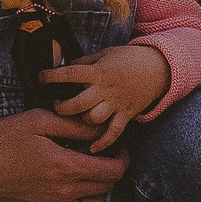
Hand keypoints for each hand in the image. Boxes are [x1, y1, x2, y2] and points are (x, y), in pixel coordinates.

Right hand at [0, 102, 128, 201]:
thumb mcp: (39, 122)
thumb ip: (75, 127)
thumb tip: (101, 129)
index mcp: (67, 168)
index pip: (114, 171)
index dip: (122, 159)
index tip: (118, 151)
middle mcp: (63, 195)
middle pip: (106, 190)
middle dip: (110, 174)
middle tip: (101, 162)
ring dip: (96, 198)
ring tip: (85, 183)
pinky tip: (66, 198)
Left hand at [40, 44, 171, 152]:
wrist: (159, 67)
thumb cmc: (129, 58)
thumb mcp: (105, 53)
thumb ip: (85, 62)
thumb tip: (65, 66)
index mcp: (98, 71)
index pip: (70, 73)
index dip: (52, 76)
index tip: (41, 77)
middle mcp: (105, 89)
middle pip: (78, 103)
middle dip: (62, 107)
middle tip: (56, 104)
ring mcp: (116, 103)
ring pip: (94, 118)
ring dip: (82, 121)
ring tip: (76, 118)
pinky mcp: (126, 114)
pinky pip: (114, 132)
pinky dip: (104, 142)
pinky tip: (92, 148)